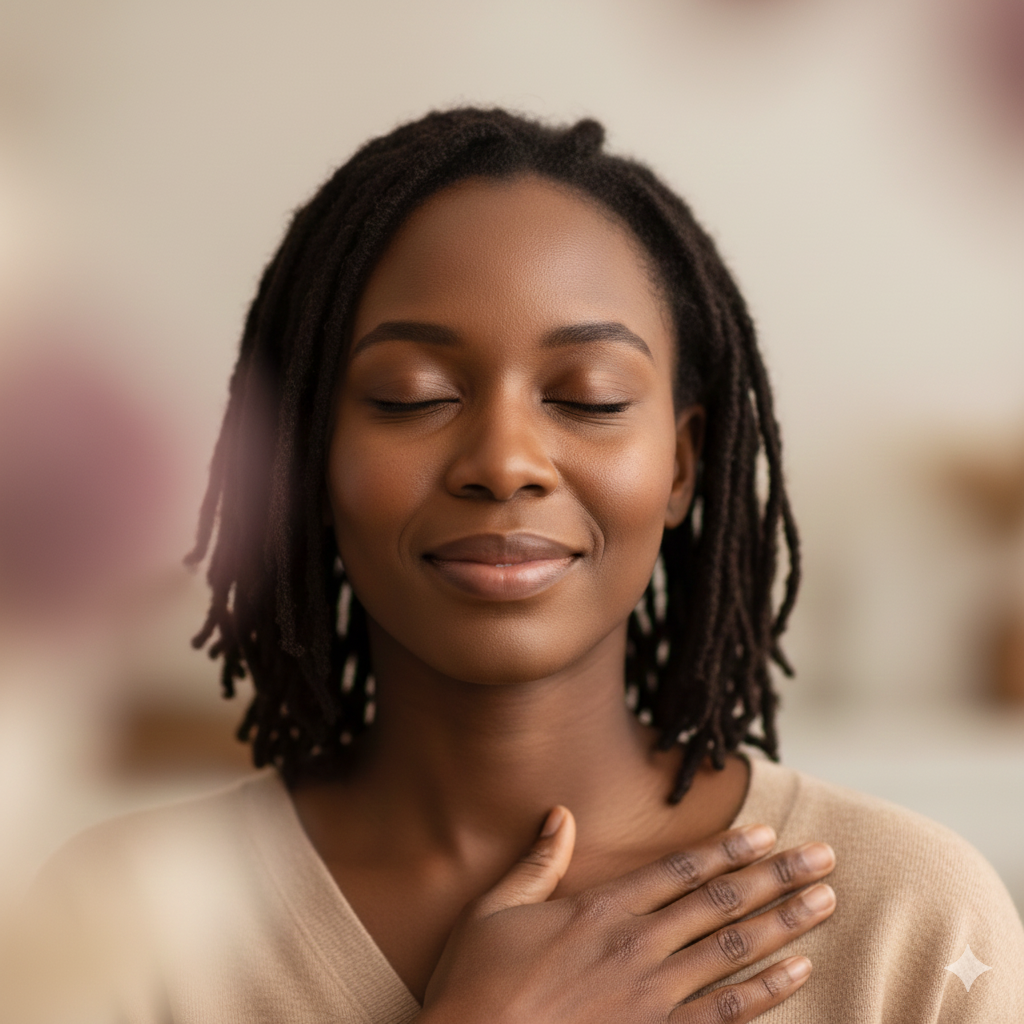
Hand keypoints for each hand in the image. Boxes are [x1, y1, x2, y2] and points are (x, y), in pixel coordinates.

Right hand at [419, 808, 835, 1023]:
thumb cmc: (477, 986)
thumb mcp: (493, 910)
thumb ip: (535, 863)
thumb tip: (558, 815)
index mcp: (599, 910)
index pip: (679, 870)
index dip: (727, 849)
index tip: (766, 832)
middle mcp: (635, 946)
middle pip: (720, 902)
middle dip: (777, 876)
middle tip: (822, 855)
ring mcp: (651, 997)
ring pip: (734, 950)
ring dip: (785, 923)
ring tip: (824, 902)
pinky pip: (725, 1013)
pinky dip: (766, 991)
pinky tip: (798, 972)